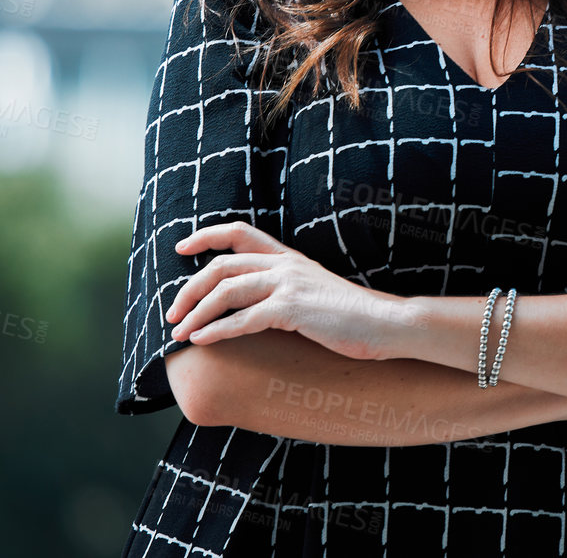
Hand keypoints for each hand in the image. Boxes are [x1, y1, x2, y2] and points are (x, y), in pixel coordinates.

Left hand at [164, 221, 411, 361]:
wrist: (387, 323)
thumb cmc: (352, 314)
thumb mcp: (315, 290)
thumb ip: (286, 288)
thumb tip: (255, 303)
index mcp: (289, 257)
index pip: (239, 232)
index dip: (205, 236)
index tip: (181, 248)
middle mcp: (286, 265)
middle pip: (222, 265)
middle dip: (188, 289)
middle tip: (172, 313)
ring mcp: (289, 285)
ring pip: (226, 291)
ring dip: (195, 313)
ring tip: (179, 332)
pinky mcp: (292, 310)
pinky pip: (243, 319)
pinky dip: (216, 331)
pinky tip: (201, 341)